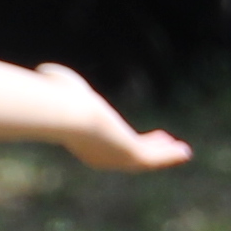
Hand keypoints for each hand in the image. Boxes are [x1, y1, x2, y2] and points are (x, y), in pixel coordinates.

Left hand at [33, 63, 190, 171]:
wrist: (70, 116)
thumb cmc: (63, 102)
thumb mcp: (62, 85)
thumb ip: (57, 79)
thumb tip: (45, 70)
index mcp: (86, 144)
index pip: (109, 144)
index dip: (125, 140)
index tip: (135, 137)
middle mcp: (102, 157)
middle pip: (131, 156)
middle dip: (148, 148)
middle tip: (163, 142)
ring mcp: (118, 159)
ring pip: (146, 158)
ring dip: (164, 154)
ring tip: (181, 150)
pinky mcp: (132, 156)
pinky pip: (156, 158)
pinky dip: (170, 156)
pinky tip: (184, 152)